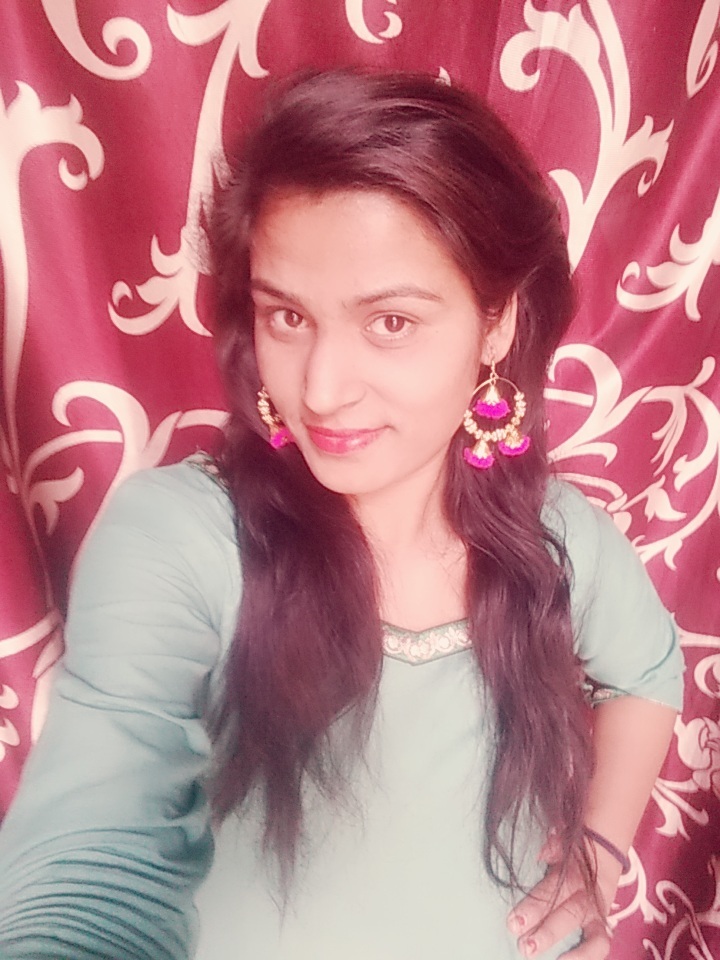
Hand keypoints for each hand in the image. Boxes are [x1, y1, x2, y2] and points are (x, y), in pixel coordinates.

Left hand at [507, 837, 621, 957]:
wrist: (601, 847)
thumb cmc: (570, 845)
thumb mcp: (562, 838)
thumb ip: (553, 846)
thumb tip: (541, 853)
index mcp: (576, 868)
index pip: (556, 888)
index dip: (535, 905)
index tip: (514, 921)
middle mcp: (589, 892)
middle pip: (569, 913)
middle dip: (546, 931)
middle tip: (523, 945)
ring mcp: (597, 910)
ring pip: (589, 934)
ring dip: (565, 948)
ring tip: (535, 953)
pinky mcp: (601, 923)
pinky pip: (599, 943)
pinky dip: (584, 957)